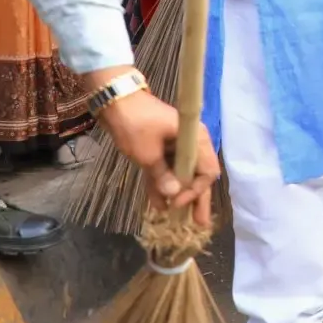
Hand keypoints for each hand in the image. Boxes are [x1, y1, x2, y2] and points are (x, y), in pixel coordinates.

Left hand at [93, 79, 220, 227]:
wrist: (115, 99)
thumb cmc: (135, 123)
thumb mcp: (147, 152)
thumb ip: (161, 176)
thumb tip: (174, 197)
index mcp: (195, 139)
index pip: (207, 171)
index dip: (196, 190)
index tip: (178, 202)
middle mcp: (190, 143)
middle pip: (198, 175)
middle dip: (196, 198)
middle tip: (199, 223)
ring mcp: (175, 145)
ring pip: (181, 174)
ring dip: (178, 194)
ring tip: (178, 218)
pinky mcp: (161, 147)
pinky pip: (165, 169)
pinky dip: (162, 184)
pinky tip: (158, 204)